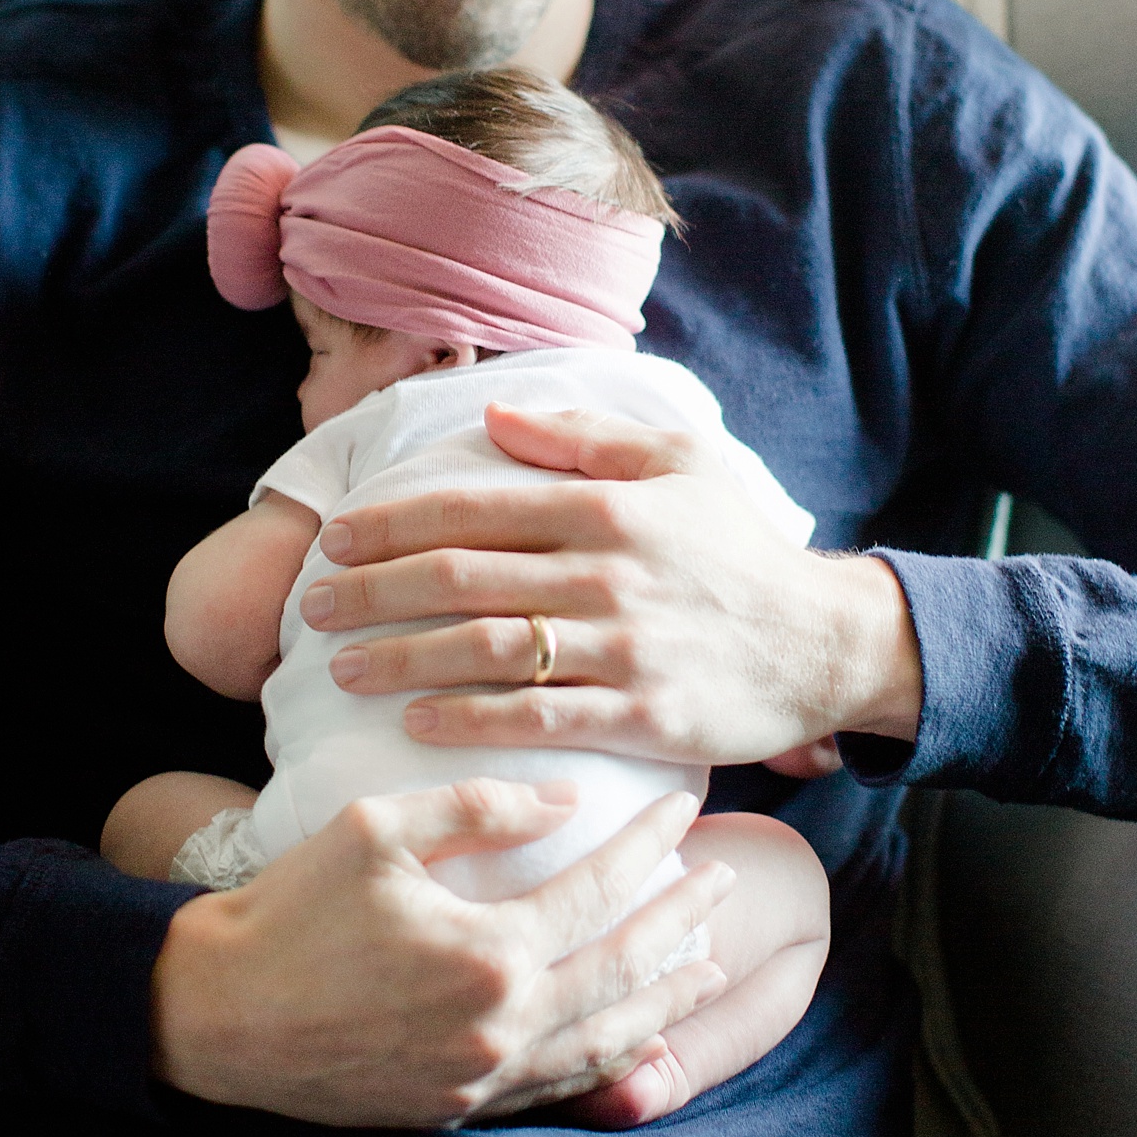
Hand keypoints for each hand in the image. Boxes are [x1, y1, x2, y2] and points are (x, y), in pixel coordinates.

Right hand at [150, 778, 733, 1126]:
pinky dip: (614, 1056)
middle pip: (626, 972)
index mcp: (490, 953)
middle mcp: (503, 1027)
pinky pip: (562, 1086)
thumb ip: (478, 809)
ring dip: (666, 999)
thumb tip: (564, 799)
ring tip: (710, 963)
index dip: (651, 845)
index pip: (599, 891)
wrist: (215, 1014)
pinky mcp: (460, 1107)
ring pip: (608, 1041)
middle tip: (728, 880)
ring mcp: (485, 1077)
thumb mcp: (377, 828)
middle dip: (684, 921)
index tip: (687, 807)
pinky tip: (636, 1033)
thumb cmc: (290, 909)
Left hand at [306, 403, 921, 767]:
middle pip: (459, 578)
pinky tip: (416, 721)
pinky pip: (537, 719)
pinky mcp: (642, 715)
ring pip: (484, 650)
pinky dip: (469, 721)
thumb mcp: (679, 459)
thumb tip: (495, 414)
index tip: (335, 538)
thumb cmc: (740, 546)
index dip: (391, 522)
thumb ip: (583, 435)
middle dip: (371, 591)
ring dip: (401, 657)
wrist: (823, 639)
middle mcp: (605, 572)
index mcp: (606, 505)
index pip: (472, 506)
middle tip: (313, 606)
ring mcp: (623, 647)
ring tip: (342, 668)